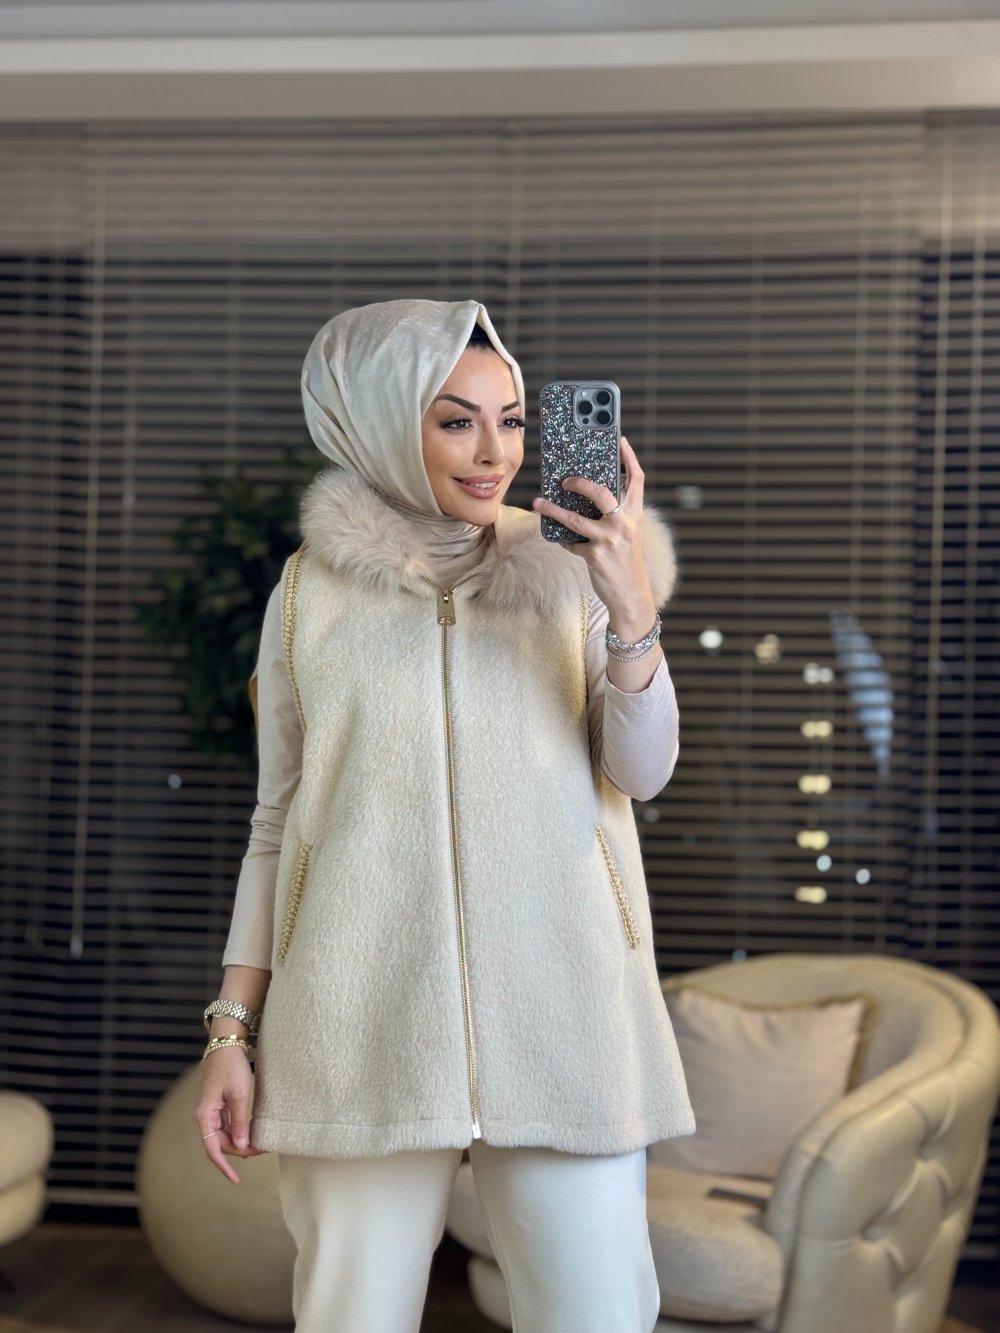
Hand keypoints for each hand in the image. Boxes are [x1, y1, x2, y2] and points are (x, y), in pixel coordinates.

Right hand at [195, 1047, 267, 1183]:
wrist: (226, 1044)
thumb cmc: (231, 1066)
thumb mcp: (238, 1095)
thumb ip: (239, 1122)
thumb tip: (241, 1147)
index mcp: (205, 1116)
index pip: (213, 1149)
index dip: (224, 1166)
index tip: (236, 1179)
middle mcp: (205, 1116)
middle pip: (221, 1144)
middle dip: (240, 1151)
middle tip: (262, 1150)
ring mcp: (211, 1111)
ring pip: (225, 1136)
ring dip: (240, 1142)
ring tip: (260, 1143)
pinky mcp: (218, 1105)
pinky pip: (227, 1125)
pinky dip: (239, 1131)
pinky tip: (252, 1133)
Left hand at [531, 435, 655, 622]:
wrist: (631, 595)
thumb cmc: (627, 563)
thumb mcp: (628, 535)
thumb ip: (615, 517)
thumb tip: (586, 499)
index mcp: (635, 515)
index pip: (636, 481)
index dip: (629, 459)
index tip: (620, 441)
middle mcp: (624, 524)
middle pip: (601, 492)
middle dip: (579, 482)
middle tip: (564, 479)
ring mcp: (609, 540)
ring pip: (575, 518)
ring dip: (553, 510)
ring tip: (539, 503)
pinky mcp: (594, 555)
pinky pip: (571, 543)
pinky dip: (565, 541)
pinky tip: (561, 540)